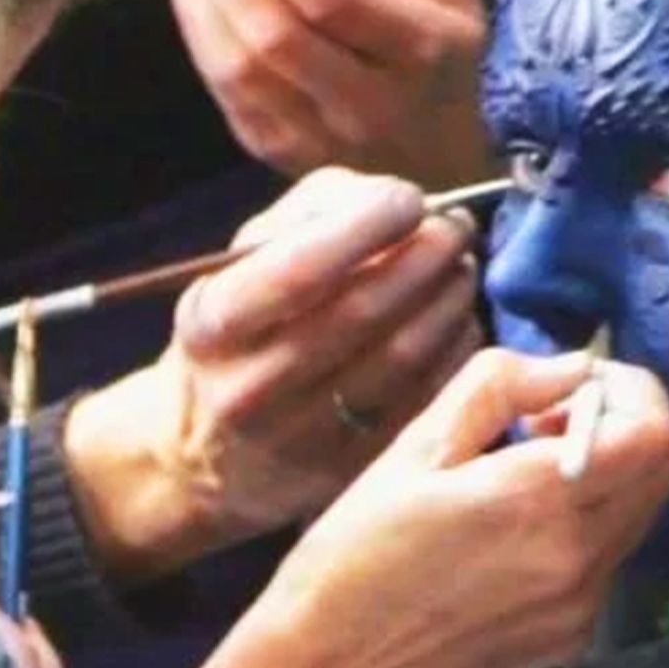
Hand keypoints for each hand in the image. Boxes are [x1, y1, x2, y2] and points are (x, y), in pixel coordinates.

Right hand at [64, 168, 481, 580]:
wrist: (208, 453)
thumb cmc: (245, 329)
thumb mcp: (244, 262)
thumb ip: (314, 210)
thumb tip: (393, 198)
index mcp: (214, 325)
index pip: (297, 269)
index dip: (367, 224)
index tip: (410, 199)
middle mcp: (252, 387)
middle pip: (364, 309)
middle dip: (427, 253)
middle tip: (456, 226)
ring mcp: (304, 437)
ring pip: (406, 353)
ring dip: (451, 296)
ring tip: (460, 265)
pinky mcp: (355, 469)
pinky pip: (429, 394)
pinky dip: (458, 345)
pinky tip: (456, 318)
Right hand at [155, 348, 668, 667]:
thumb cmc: (353, 554)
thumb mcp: (414, 449)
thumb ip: (501, 387)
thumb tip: (575, 366)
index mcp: (541, 501)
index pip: (656, 431)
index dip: (630, 391)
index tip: (568, 390)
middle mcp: (581, 557)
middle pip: (668, 466)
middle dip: (628, 423)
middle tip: (550, 423)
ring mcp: (583, 605)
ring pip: (644, 510)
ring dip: (610, 473)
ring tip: (526, 474)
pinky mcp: (573, 637)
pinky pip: (611, 558)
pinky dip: (588, 525)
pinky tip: (516, 533)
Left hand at [168, 0, 490, 182]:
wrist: (441, 162)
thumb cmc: (443, 59)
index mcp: (419, 51)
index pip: (334, 0)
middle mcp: (369, 105)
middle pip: (274, 35)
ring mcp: (319, 138)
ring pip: (238, 66)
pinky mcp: (278, 152)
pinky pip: (223, 89)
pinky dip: (200, 29)